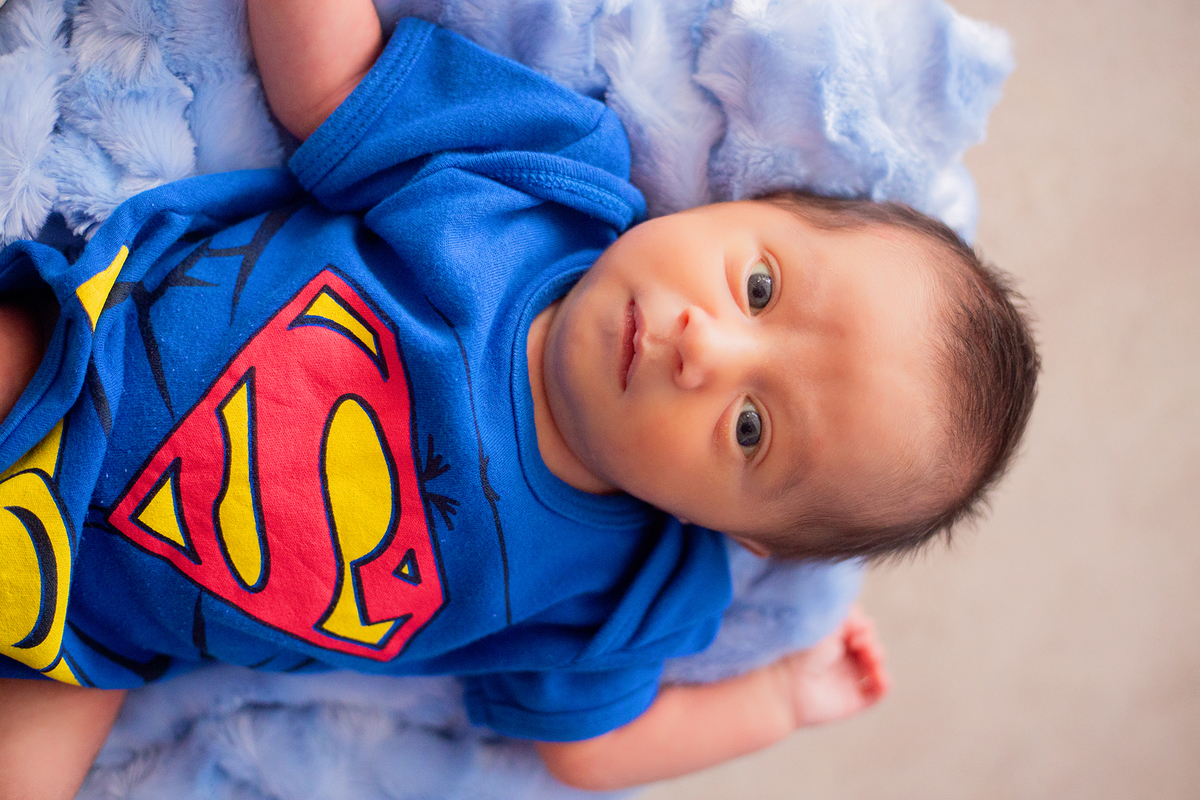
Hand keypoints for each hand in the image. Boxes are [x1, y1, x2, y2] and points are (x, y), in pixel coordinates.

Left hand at [777, 604, 889, 726]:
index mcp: (830, 639)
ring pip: (876, 666)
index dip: (862, 626)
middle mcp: (838, 658)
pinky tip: (879, 677)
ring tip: (869, 657)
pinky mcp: (852, 699)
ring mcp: (846, 679)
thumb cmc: (799, 651)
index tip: (853, 629)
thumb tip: (869, 623)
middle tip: (858, 642)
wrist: (785, 684)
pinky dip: (884, 683)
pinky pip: (877, 692)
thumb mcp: (824, 624)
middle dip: (870, 641)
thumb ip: (848, 616)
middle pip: (870, 646)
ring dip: (878, 659)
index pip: (858, 629)